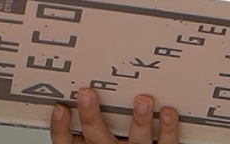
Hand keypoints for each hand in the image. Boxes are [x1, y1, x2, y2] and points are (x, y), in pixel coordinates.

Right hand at [49, 88, 178, 143]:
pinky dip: (168, 128)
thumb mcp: (97, 140)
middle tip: (88, 94)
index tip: (61, 107)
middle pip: (96, 138)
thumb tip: (81, 90)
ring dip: (140, 121)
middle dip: (91, 116)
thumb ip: (91, 124)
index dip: (61, 128)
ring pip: (136, 141)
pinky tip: (168, 112)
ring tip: (143, 100)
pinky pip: (166, 143)